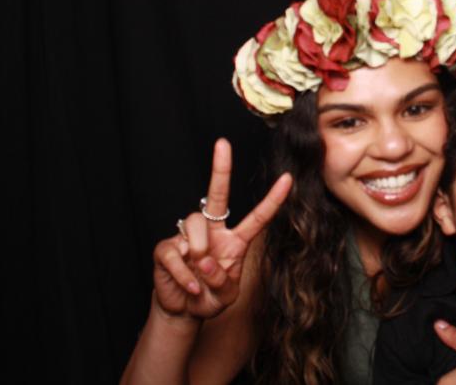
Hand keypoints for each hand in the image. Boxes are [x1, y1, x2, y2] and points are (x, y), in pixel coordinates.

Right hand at [151, 138, 291, 321]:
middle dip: (220, 168)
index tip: (288, 179)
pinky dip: (184, 275)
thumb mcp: (226, 296)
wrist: (183, 310)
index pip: (257, 217)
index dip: (273, 200)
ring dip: (199, 253)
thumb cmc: (209, 297)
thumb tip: (205, 260)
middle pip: (217, 195)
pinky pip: (175, 253)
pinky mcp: (166, 249)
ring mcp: (187, 238)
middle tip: (223, 144)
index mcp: (234, 241)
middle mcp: (212, 232)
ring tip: (199, 276)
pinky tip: (189, 286)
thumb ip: (223, 281)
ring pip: (194, 225)